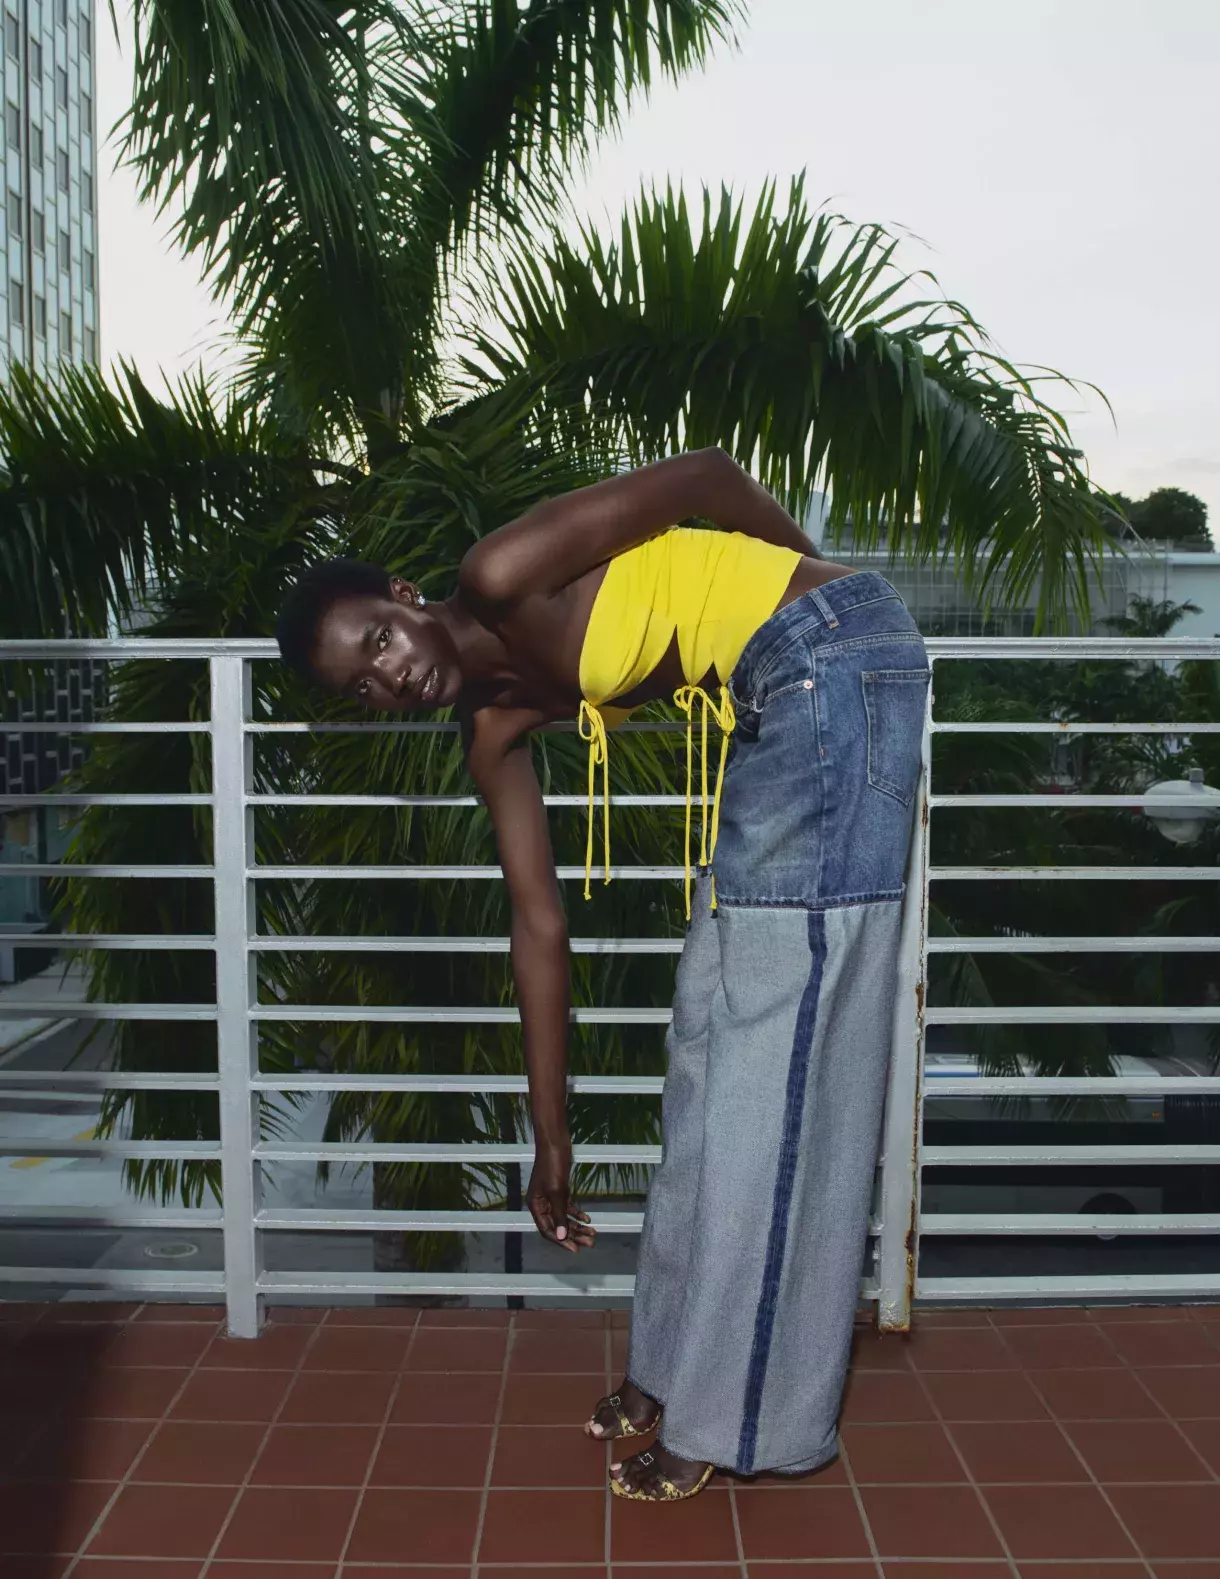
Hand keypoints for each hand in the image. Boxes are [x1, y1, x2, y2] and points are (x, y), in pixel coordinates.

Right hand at [526, 1138, 595, 1253]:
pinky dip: (577, 1214)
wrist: (555, 1143)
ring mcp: (551, 1198)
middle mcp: (542, 1204)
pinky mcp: (559, 1191)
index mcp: (536, 1206)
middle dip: (574, 1235)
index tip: (576, 1249)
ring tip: (593, 1234)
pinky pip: (567, 1207)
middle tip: (591, 1242)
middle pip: (558, 1226)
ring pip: (564, 1218)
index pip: (547, 1230)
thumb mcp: (557, 1192)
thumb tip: (561, 1236)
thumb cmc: (553, 1166)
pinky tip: (587, 1219)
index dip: (561, 1241)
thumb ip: (559, 1215)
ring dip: (578, 1226)